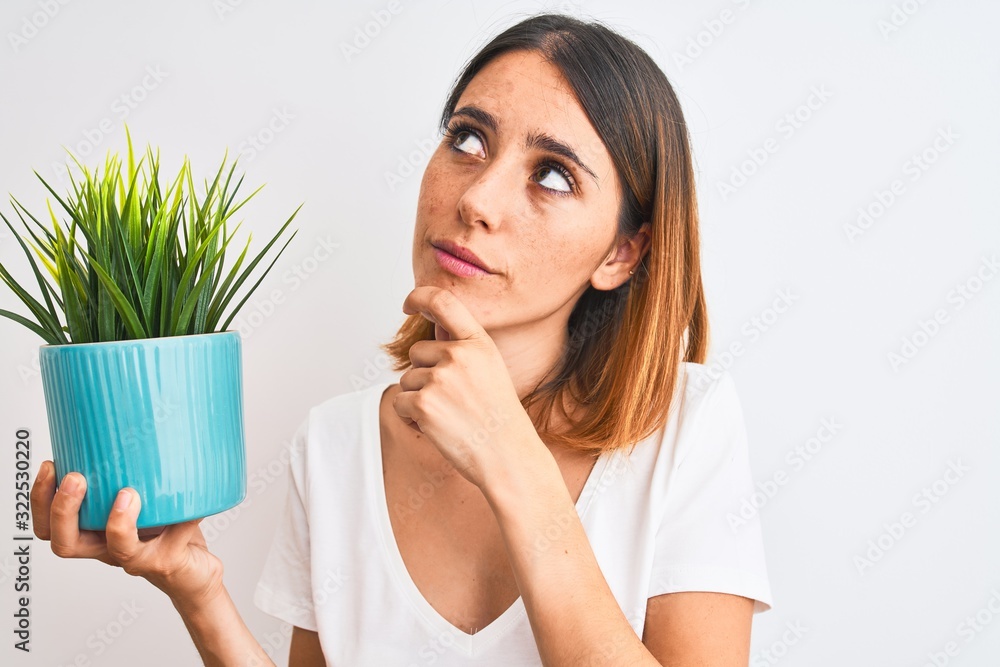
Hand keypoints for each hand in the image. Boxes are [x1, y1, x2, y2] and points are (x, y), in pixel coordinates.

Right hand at [30, 460, 224, 606]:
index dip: (41, 500)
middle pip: (66, 542)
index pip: (50, 525)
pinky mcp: (167, 561)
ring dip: (118, 521)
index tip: (50, 464)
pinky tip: (195, 505)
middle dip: (64, 509)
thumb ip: (134, 469)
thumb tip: (139, 420)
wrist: (193, 570)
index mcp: (93, 532)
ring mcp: (138, 557)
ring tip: (127, 493)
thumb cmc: (165, 530)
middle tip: (75, 477)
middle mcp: (108, 547)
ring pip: (117, 549)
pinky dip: (185, 519)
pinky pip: (174, 540)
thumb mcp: (143, 495)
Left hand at [394, 286, 543, 489]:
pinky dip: (411, 417)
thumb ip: (462, 348)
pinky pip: (400, 402)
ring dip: (419, 399)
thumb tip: (431, 330)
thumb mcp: (490, 370)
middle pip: (417, 354)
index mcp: (479, 343)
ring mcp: (440, 379)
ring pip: (407, 380)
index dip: (419, 297)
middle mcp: (459, 355)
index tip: (409, 304)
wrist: (508, 457)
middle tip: (453, 401)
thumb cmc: (499, 419)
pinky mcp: (422, 403)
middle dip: (425, 375)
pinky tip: (438, 428)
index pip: (443, 302)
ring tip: (450, 416)